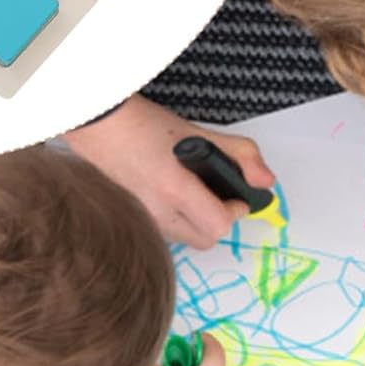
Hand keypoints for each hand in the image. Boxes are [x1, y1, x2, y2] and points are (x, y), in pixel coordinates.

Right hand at [64, 95, 275, 249]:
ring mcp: (144, 220)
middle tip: (218, 194)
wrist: (98, 125)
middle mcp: (157, 212)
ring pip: (187, 238)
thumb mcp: (198, 132)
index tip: (236, 194)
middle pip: (206, 240)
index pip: (219, 225)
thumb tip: (266, 179)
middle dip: (220, 220)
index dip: (235, 210)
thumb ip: (239, 154)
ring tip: (193, 189)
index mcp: (174, 189)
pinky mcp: (136, 220)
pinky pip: (169, 232)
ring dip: (199, 221)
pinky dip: (180, 218)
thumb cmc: (142, 125)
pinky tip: (173, 193)